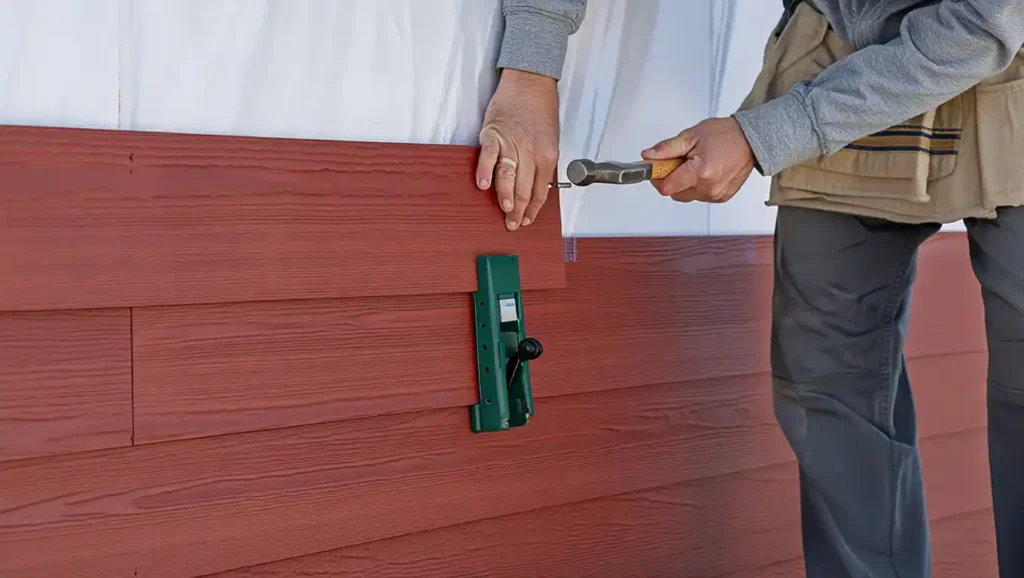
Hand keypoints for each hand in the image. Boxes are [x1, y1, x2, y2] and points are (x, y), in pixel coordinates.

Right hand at [476, 69, 560, 230]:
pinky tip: (483, 186)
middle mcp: (531, 153)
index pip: (541, 191)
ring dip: (505, 198)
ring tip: (504, 212)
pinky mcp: (494, 134)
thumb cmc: (540, 109)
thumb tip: (536, 187)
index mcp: (548, 156)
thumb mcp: (551, 140)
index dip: (534, 209)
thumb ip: (543, 164)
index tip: (528, 219)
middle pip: (524, 189)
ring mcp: (512, 144)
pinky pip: (488, 157)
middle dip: (519, 210)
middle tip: (513, 223)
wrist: (529, 82)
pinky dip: (485, 172)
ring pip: (508, 178)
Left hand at [641, 117, 754, 202]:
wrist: (750, 139)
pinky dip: (697, 186)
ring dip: (684, 183)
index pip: (667, 187)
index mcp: (700, 172)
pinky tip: (704, 172)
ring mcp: (716, 195)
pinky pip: (699, 196)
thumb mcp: (691, 136)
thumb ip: (667, 149)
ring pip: (686, 196)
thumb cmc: (725, 135)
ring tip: (695, 165)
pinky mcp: (721, 198)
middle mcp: (709, 187)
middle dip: (671, 179)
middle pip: (675, 193)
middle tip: (679, 162)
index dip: (658, 178)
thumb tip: (649, 156)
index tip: (657, 168)